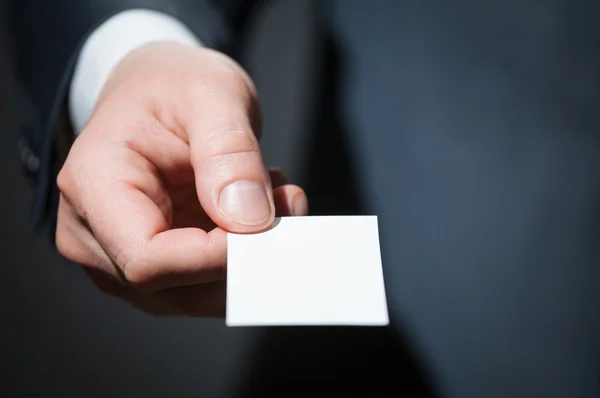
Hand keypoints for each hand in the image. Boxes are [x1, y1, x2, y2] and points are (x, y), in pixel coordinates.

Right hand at [55, 42, 308, 316]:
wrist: (157, 90)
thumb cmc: (174, 84)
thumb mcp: (212, 93)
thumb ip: (230, 153)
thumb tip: (249, 220)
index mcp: (93, 184)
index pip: (147, 258)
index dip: (215, 257)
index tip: (269, 224)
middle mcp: (94, 233)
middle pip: (174, 286)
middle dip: (243, 255)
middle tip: (287, 202)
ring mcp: (120, 256)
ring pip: (195, 294)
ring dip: (248, 256)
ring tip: (272, 196)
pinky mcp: (153, 264)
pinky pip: (203, 285)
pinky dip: (242, 257)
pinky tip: (254, 212)